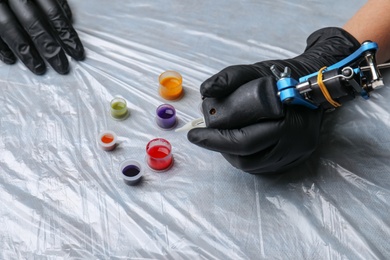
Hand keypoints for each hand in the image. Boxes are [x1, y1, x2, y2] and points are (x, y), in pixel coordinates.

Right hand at [0, 0, 84, 74]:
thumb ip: (51, 0)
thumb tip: (68, 18)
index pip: (52, 11)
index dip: (66, 33)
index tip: (77, 53)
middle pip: (32, 22)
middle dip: (49, 47)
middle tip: (62, 67)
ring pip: (8, 29)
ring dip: (25, 52)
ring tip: (39, 69)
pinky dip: (0, 46)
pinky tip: (11, 59)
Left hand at [188, 27, 359, 173]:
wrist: (314, 86)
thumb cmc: (284, 78)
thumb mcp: (256, 70)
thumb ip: (230, 77)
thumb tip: (206, 91)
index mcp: (286, 118)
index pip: (243, 139)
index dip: (215, 139)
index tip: (194, 134)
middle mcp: (295, 141)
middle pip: (247, 156)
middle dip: (219, 147)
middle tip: (203, 137)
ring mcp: (297, 152)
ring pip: (254, 165)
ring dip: (231, 154)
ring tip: (220, 139)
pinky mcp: (296, 158)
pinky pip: (265, 167)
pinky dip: (246, 158)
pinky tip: (237, 146)